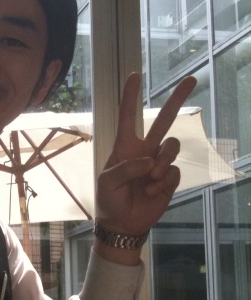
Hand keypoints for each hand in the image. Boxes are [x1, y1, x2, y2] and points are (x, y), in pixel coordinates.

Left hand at [95, 72, 196, 237]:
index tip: (134, 76)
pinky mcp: (169, 179)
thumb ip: (125, 168)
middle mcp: (144, 151)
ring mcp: (158, 164)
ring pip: (172, 146)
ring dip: (164, 161)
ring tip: (152, 178)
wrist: (122, 224)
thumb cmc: (109, 200)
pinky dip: (164, 181)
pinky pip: (174, 171)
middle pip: (164, 120)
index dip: (130, 97)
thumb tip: (150, 161)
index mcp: (125, 147)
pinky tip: (153, 191)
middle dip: (177, 99)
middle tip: (191, 79)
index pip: (128, 117)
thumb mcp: (107, 182)